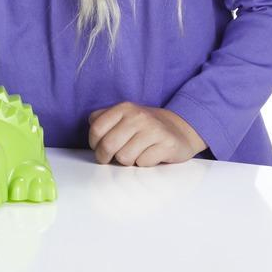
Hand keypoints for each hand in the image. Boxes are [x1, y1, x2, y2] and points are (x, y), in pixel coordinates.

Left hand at [88, 102, 206, 166]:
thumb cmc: (145, 126)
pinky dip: (143, 163)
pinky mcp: (167, 145)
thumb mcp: (124, 116)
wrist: (179, 128)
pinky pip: (143, 163)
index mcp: (124, 108)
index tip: (97, 149)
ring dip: (127, 161)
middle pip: (108, 145)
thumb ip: (104, 119)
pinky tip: (149, 155)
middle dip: (105, 157)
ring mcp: (154, 130)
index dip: (94, 143)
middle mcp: (138, 116)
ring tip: (134, 154)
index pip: (97, 128)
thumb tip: (92, 132)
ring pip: (125, 157)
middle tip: (110, 159)